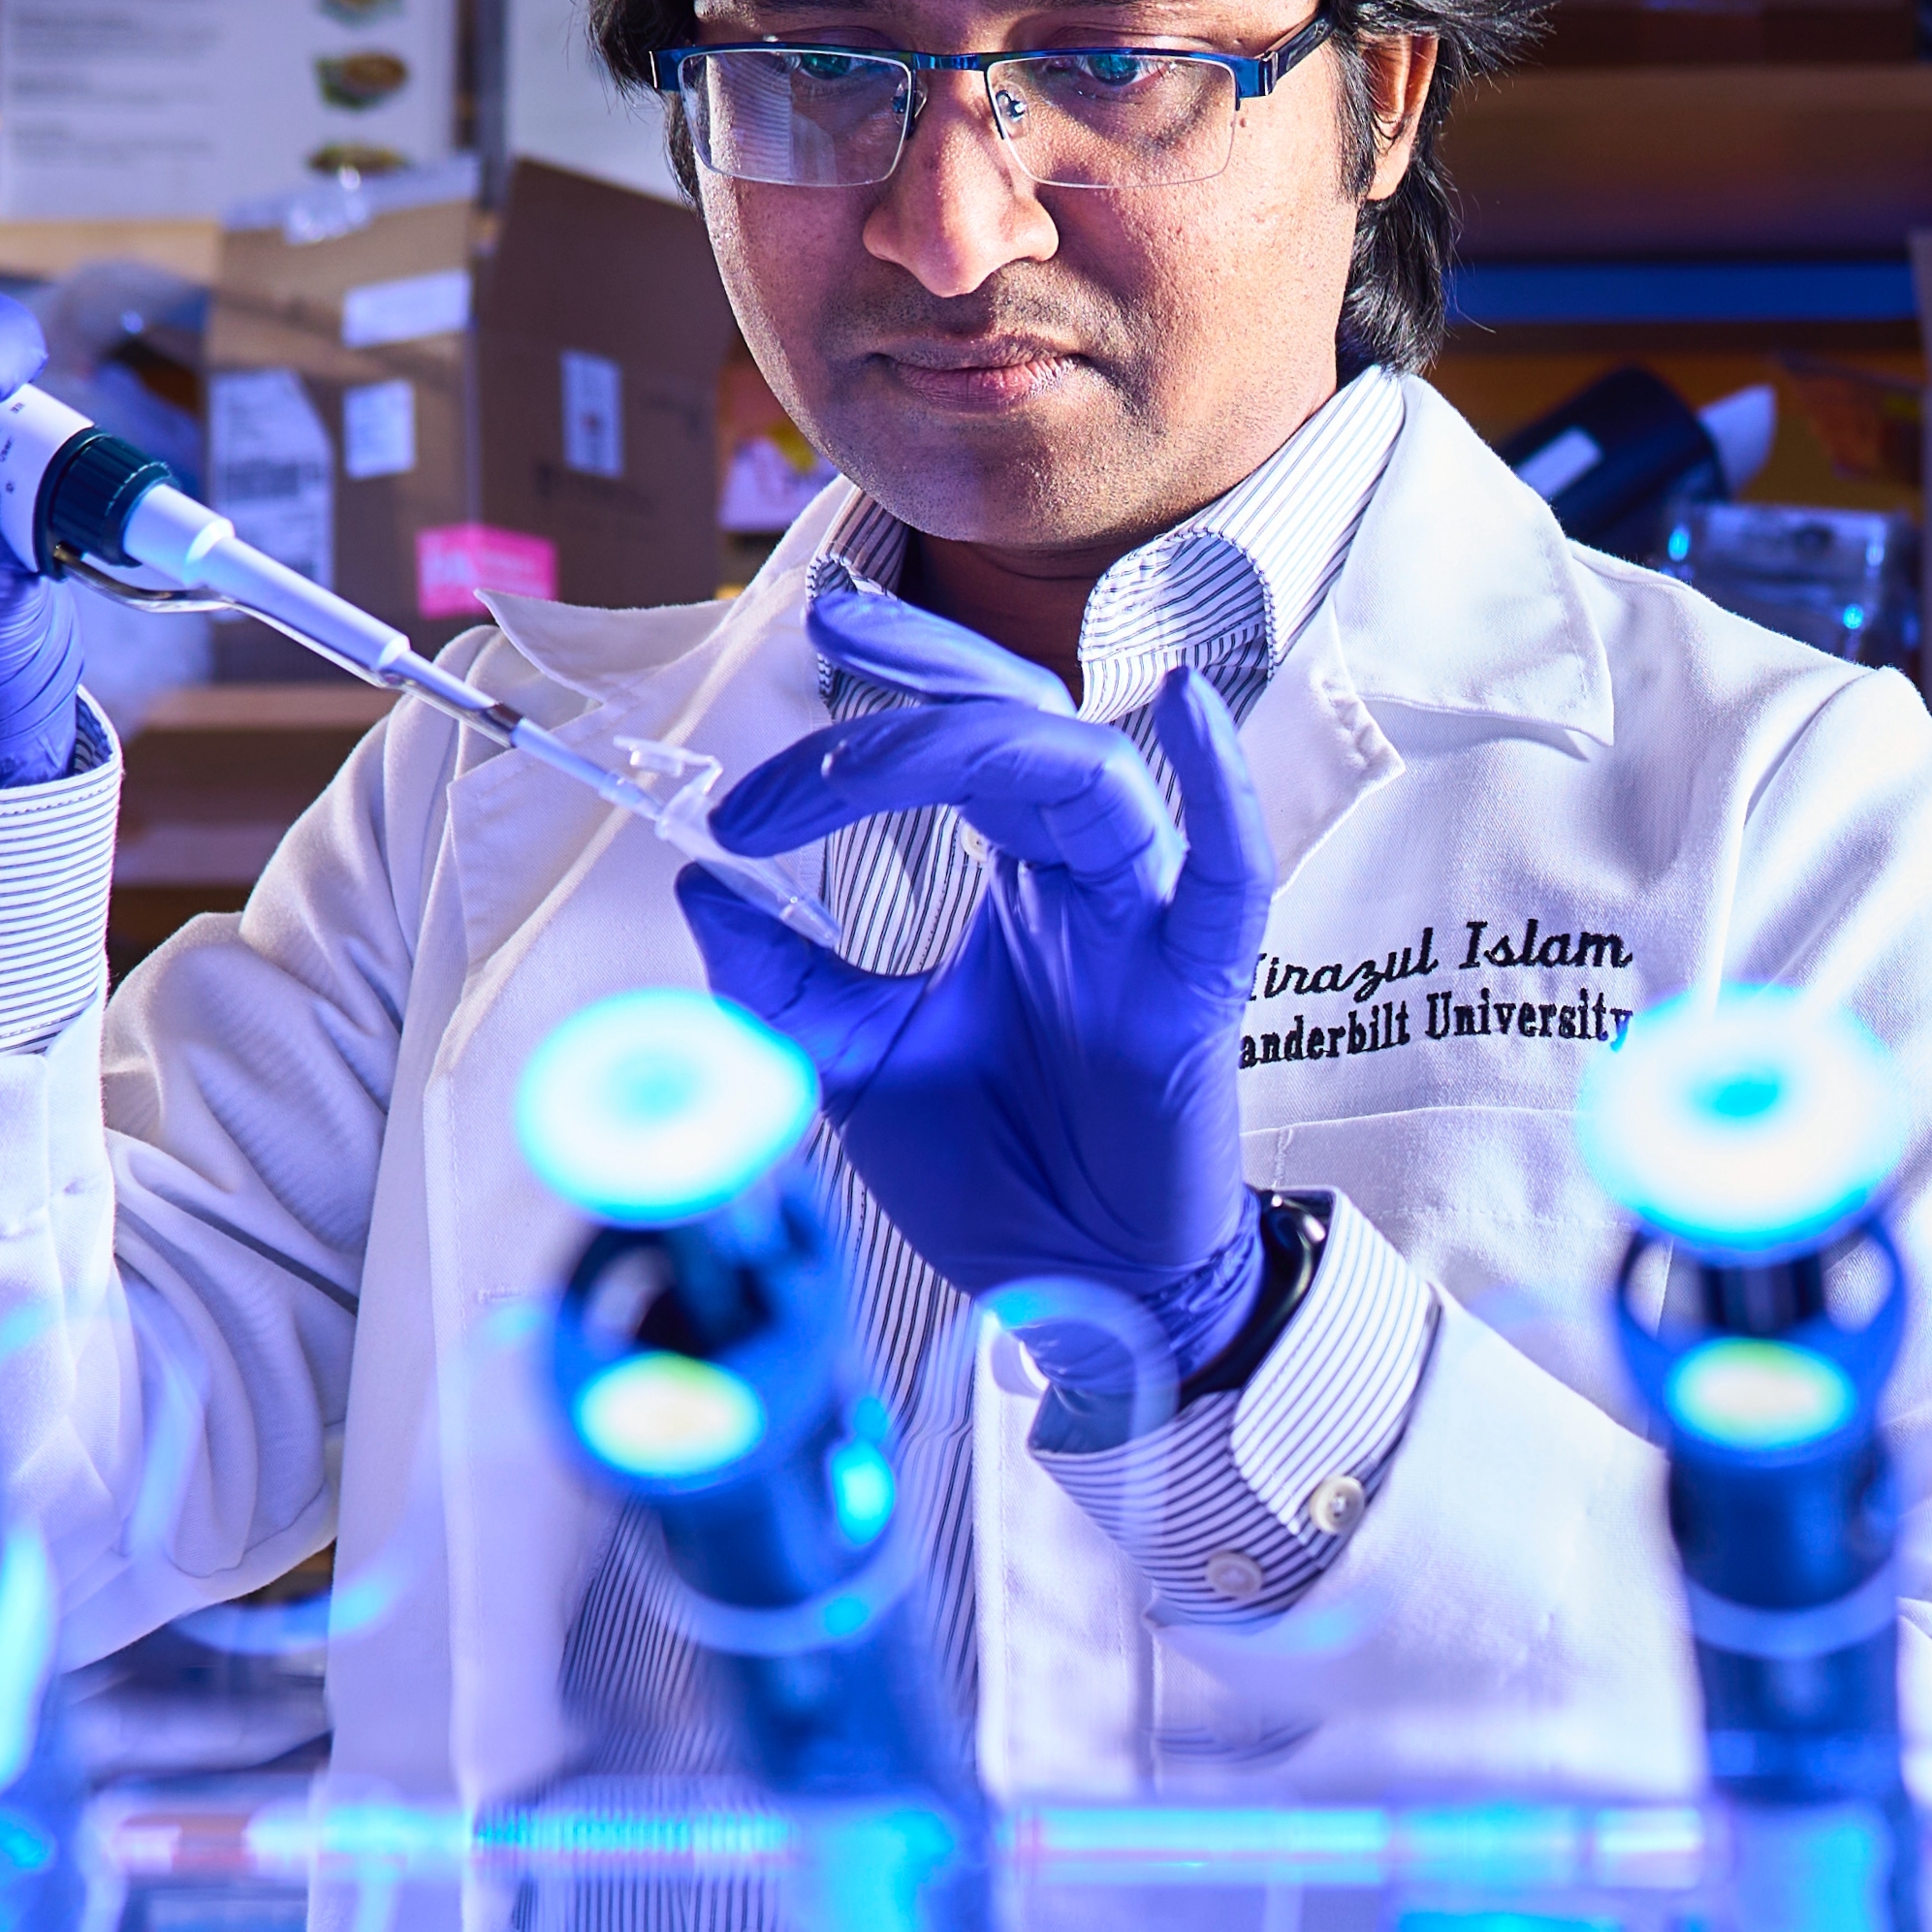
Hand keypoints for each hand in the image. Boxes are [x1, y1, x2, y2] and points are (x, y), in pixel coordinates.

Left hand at [677, 586, 1273, 1404]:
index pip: (948, 747)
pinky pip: (1233, 865)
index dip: (849, 740)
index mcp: (1016, 874)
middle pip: (1018, 724)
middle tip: (826, 640)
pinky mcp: (1202, 982)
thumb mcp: (849, 1061)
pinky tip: (1182, 708)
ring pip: (1091, 774)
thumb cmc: (990, 1172)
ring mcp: (1150, 920)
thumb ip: (779, 978)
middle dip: (921, 675)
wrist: (1075, 1292)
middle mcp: (1086, 874)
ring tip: (862, 756)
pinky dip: (1219, 784)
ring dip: (975, 740)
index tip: (736, 804)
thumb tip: (697, 885)